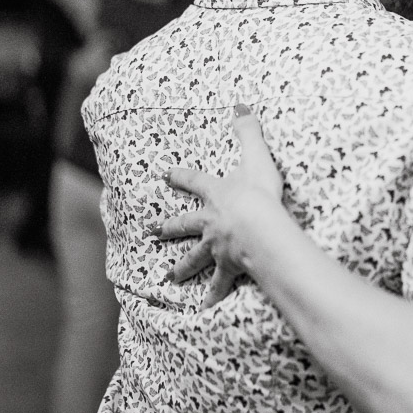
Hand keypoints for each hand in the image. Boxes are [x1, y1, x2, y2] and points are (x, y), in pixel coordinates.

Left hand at [155, 104, 284, 308]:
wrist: (260, 227)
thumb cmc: (259, 193)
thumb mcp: (256, 156)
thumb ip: (248, 131)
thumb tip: (239, 105)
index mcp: (215, 195)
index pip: (194, 182)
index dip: (181, 178)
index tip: (165, 175)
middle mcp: (210, 222)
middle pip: (185, 225)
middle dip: (169, 227)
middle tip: (152, 232)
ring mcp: (216, 246)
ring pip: (195, 257)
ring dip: (182, 267)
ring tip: (168, 278)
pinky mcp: (228, 267)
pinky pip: (219, 284)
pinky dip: (213, 296)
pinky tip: (204, 307)